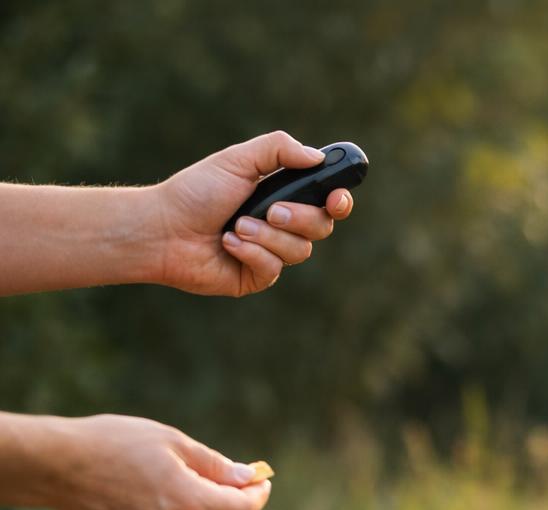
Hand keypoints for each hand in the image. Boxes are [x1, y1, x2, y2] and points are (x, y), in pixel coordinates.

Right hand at [45, 415, 272, 509]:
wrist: (58, 467)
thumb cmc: (116, 444)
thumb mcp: (173, 443)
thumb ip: (216, 465)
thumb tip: (248, 476)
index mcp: (190, 503)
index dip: (258, 495)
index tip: (261, 480)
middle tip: (238, 487)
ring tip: (199, 487)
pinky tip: (167, 500)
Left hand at [148, 131, 355, 296]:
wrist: (163, 228)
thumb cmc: (196, 192)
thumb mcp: (236, 160)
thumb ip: (278, 149)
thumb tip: (318, 156)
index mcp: (283, 195)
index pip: (327, 201)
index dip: (340, 201)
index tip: (336, 199)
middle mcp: (283, 225)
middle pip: (322, 226)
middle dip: (299, 218)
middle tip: (270, 211)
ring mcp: (273, 253)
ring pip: (300, 250)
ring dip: (267, 236)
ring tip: (235, 227)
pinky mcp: (259, 277)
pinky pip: (275, 268)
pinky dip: (251, 253)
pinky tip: (228, 244)